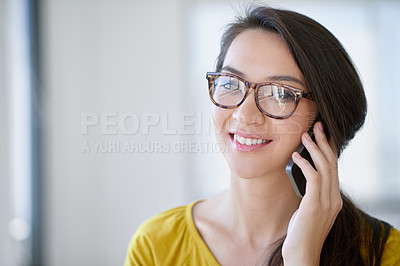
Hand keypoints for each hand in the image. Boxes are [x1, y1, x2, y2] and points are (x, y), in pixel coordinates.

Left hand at [282, 122, 342, 264]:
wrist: (302, 254)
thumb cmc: (302, 232)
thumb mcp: (310, 209)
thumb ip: (312, 194)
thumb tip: (305, 176)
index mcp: (334, 199)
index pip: (334, 168)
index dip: (330, 150)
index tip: (323, 135)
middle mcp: (333, 199)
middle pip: (332, 163)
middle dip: (325, 142)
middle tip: (317, 126)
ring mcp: (326, 202)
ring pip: (325, 167)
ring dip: (314, 149)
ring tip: (304, 135)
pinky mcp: (315, 205)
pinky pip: (313, 178)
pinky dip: (305, 164)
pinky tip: (295, 156)